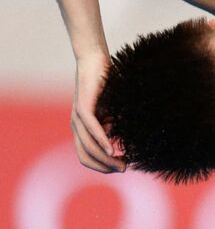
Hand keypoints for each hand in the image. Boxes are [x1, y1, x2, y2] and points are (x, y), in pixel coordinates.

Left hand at [72, 55, 123, 172]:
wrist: (95, 60)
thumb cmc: (105, 82)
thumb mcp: (110, 107)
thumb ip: (111, 123)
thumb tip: (114, 139)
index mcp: (82, 127)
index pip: (87, 155)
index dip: (102, 165)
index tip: (121, 166)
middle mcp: (76, 125)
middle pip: (86, 155)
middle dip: (104, 166)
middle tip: (123, 168)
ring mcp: (78, 117)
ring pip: (89, 146)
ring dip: (105, 158)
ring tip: (121, 164)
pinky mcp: (83, 107)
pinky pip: (92, 130)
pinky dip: (102, 142)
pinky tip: (112, 150)